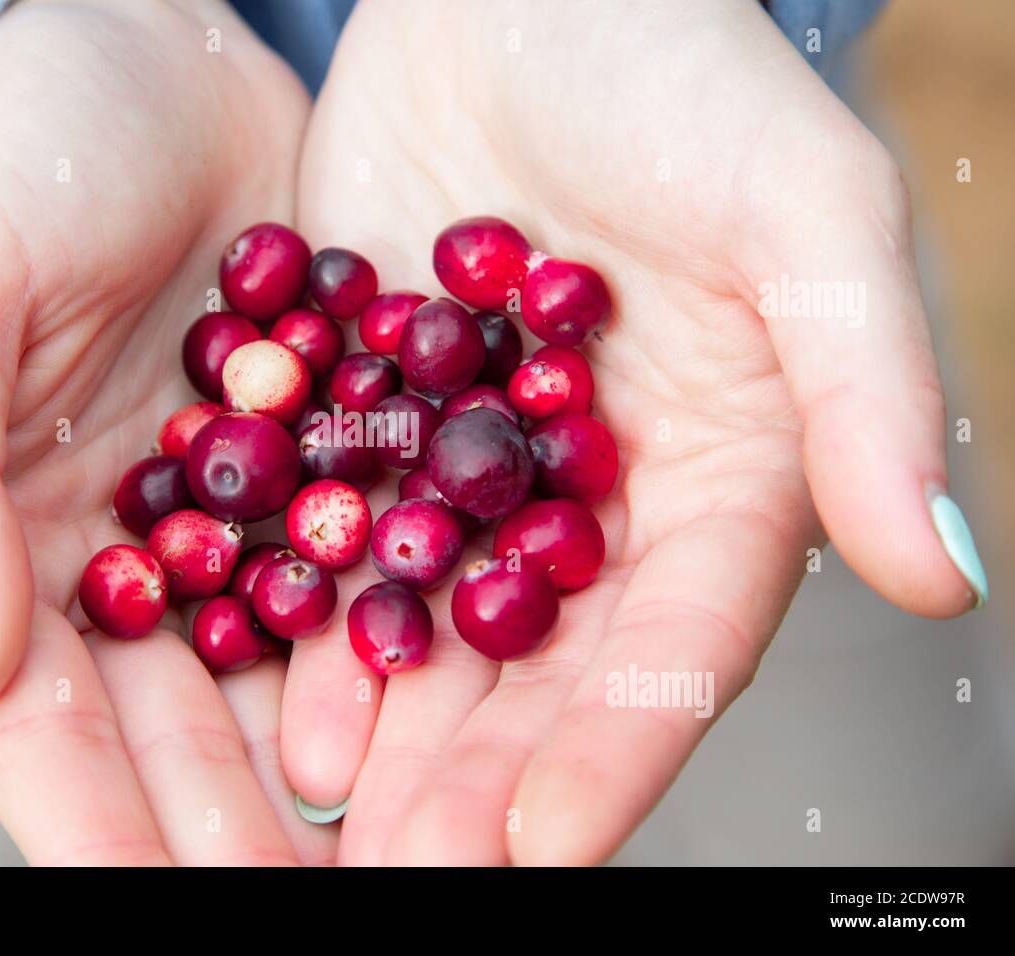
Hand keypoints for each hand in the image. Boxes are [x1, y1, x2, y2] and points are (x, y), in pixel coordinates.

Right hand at [0, 0, 332, 864]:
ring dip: (339, 783)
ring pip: (285, 686)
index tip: (183, 905)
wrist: (161, 49)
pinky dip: (403, 654)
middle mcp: (128, 559)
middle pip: (182, 737)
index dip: (109, 831)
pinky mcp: (333, 465)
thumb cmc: (20, 152)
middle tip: (338, 901)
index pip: (47, 729)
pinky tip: (458, 720)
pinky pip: (371, 578)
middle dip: (243, 836)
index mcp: (7, 545)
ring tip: (416, 852)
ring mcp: (239, 522)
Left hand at [284, 0, 980, 863]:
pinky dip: (305, 612)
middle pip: (538, 669)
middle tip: (407, 875)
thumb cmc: (682, 75)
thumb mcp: (804, 209)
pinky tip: (262, 685)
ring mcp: (472, 470)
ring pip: (428, 627)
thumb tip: (944, 568)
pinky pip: (337, 533)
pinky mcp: (372, 419)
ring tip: (320, 817)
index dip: (615, 753)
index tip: (542, 851)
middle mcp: (590, 501)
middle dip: (479, 780)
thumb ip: (869, 386)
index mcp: (715, 476)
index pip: (672, 645)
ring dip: (381, 727)